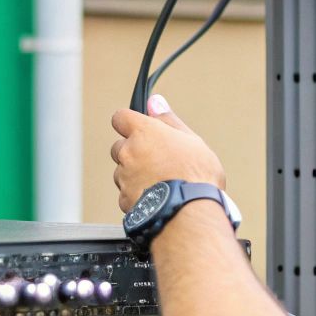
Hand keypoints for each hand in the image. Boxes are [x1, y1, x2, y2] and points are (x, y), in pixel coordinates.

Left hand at [109, 95, 227, 212]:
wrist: (190, 213)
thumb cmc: (196, 176)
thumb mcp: (191, 140)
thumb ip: (168, 120)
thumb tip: (155, 102)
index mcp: (143, 133)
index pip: (120, 117)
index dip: (130, 123)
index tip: (140, 130)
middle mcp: (128, 153)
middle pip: (119, 147)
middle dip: (133, 153)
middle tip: (158, 162)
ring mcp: (124, 178)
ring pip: (122, 173)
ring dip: (134, 176)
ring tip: (161, 184)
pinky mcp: (124, 201)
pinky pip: (127, 195)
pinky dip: (138, 196)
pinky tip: (157, 199)